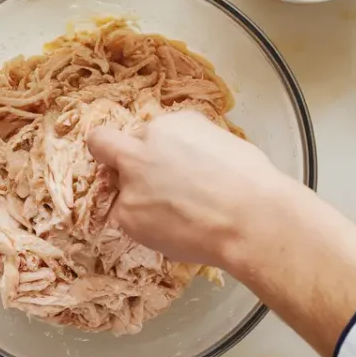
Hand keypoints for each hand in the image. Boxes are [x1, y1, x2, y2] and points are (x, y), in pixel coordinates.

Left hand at [86, 111, 294, 267]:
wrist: (250, 218)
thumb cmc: (250, 181)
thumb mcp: (218, 141)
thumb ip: (185, 144)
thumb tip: (178, 156)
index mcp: (167, 125)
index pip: (138, 129)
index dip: (141, 143)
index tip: (148, 155)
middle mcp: (141, 148)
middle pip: (105, 146)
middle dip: (112, 157)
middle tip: (137, 179)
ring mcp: (130, 182)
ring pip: (121, 189)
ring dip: (139, 200)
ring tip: (176, 217)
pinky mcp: (127, 215)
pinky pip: (129, 219)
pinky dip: (146, 226)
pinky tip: (176, 231)